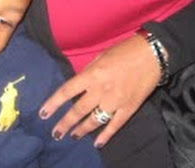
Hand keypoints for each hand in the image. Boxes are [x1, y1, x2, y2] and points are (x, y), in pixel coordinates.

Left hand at [39, 34, 160, 147]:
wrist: (151, 55)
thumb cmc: (123, 51)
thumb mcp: (100, 57)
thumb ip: (88, 73)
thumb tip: (78, 86)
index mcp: (92, 75)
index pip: (67, 91)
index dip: (53, 103)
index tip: (43, 114)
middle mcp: (101, 90)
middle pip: (78, 110)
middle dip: (65, 123)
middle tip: (55, 133)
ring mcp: (116, 101)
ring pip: (95, 120)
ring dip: (82, 130)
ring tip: (72, 136)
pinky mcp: (129, 109)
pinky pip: (115, 125)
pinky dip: (105, 135)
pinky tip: (97, 142)